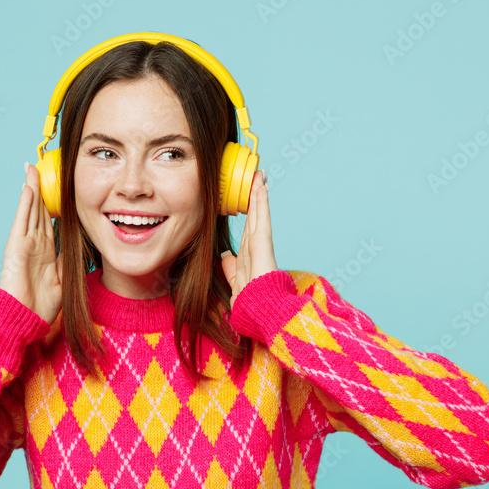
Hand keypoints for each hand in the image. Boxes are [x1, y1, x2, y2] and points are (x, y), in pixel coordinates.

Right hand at [0, 163, 61, 323]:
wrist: (24, 320)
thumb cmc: (41, 307)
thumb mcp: (62, 281)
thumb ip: (68, 263)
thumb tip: (79, 249)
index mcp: (46, 253)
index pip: (50, 223)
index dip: (54, 206)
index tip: (59, 189)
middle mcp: (35, 245)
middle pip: (39, 211)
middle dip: (42, 190)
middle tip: (44, 169)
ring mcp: (24, 244)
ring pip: (31, 210)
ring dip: (33, 189)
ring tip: (34, 169)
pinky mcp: (16, 246)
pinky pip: (23, 219)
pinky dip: (26, 202)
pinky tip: (29, 186)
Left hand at [221, 170, 276, 309]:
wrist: (263, 314)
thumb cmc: (251, 304)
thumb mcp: (235, 283)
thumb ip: (230, 269)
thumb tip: (225, 255)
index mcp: (249, 255)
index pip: (248, 228)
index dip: (249, 212)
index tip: (248, 196)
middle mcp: (256, 247)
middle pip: (254, 215)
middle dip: (254, 196)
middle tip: (257, 176)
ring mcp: (261, 244)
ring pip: (258, 212)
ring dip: (258, 192)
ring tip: (259, 174)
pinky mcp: (263, 243)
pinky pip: (261, 217)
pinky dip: (260, 201)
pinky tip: (260, 186)